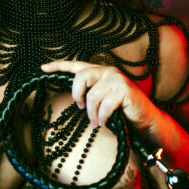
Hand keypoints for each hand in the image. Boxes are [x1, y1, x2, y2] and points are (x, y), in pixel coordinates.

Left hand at [41, 59, 157, 133]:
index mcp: (101, 73)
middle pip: (81, 76)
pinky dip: (102, 117)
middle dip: (77, 95)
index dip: (59, 65)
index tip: (43, 68)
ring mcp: (117, 80)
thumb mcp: (103, 101)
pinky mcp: (125, 90)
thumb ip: (90, 95)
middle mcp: (108, 72)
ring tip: (96, 123)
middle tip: (81, 108)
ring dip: (92, 114)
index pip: (77, 66)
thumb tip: (76, 98)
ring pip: (92, 96)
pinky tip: (104, 122)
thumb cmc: (123, 112)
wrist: (145, 120)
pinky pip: (104, 106)